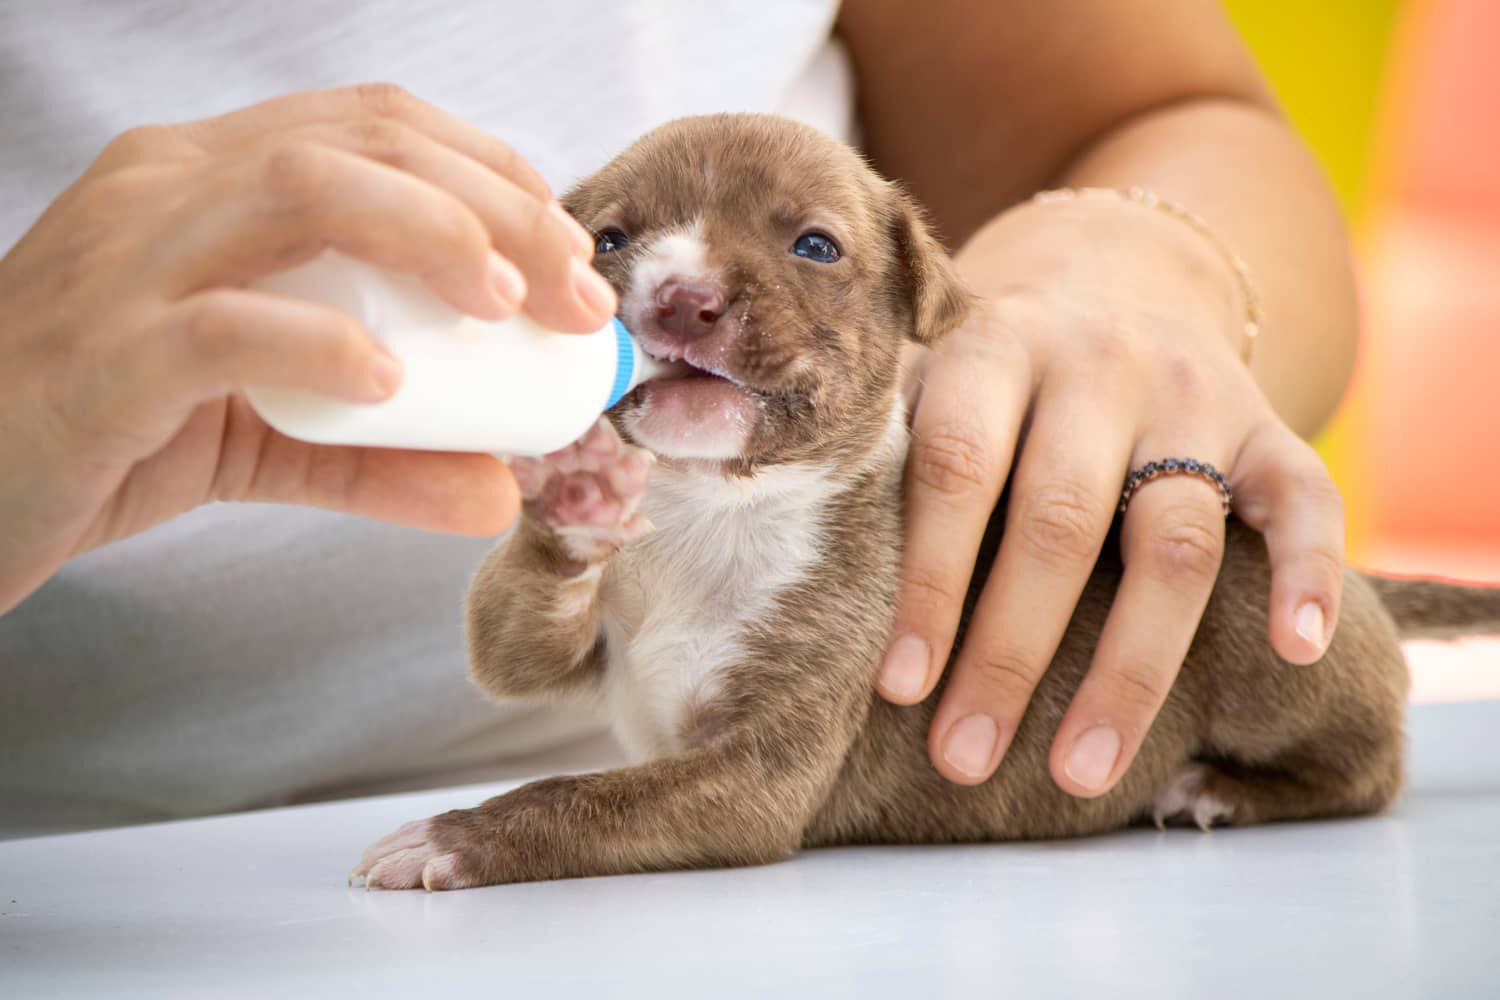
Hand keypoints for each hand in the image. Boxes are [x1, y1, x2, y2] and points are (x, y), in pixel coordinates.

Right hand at [0, 83, 616, 614]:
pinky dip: (322, 342)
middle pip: (365, 143)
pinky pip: (223, 321)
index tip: (567, 255)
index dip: (492, 176)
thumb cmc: (107, 433)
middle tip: (573, 297)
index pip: (377, 127)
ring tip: (504, 309)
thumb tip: (501, 489)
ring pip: (301, 189)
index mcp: (210, 181)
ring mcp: (128, 259)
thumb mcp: (266, 440)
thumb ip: (383, 461)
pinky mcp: (101, 353)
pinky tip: (388, 385)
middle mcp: (169, 189)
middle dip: (495, 208)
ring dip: (432, 238)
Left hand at [878, 193, 1345, 794]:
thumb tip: (754, 543)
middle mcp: (1095, 364)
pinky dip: (1311, 574)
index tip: (897, 687)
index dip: (925, 582)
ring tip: (1084, 771)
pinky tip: (1295, 652)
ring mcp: (1191, 395)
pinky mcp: (1267, 426)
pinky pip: (1305, 499)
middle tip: (963, 760)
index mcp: (988, 350)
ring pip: (1172, 539)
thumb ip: (870, 449)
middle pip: (1053, 520)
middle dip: (1006, 652)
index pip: (950, 472)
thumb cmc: (989, 378)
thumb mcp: (926, 378)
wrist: (1118, 284)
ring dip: (1131, 664)